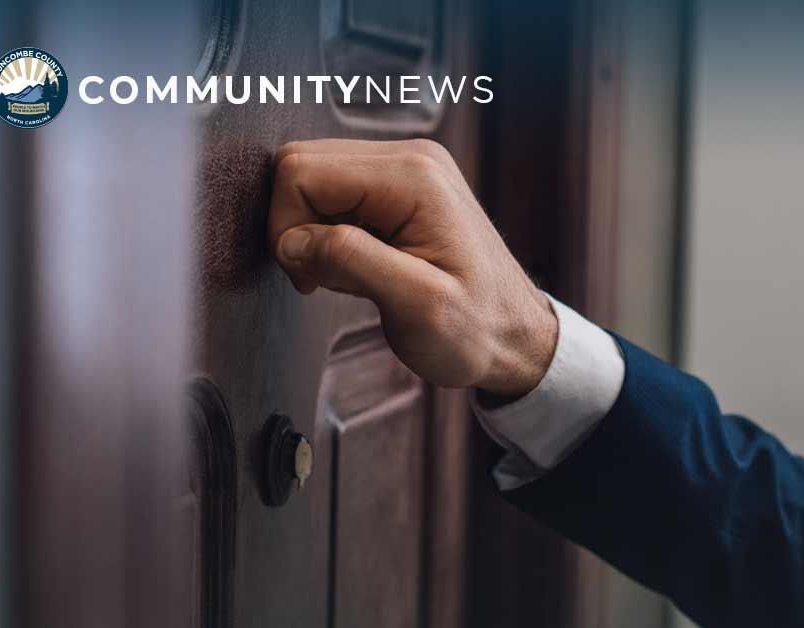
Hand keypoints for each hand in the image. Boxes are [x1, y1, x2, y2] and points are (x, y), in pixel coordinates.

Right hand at [267, 138, 557, 397]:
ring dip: (315, 233)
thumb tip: (294, 240)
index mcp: (413, 177)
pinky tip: (361, 266)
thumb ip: (352, 261)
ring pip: (316, 179)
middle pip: (303, 165)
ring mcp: (408, 169)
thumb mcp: (416, 305)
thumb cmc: (478, 329)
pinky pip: (338, 193)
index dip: (287, 227)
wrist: (515, 336)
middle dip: (297, 227)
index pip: (302, 171)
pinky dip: (333, 233)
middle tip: (325, 278)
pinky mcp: (402, 187)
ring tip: (354, 277)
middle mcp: (411, 158)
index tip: (311, 277)